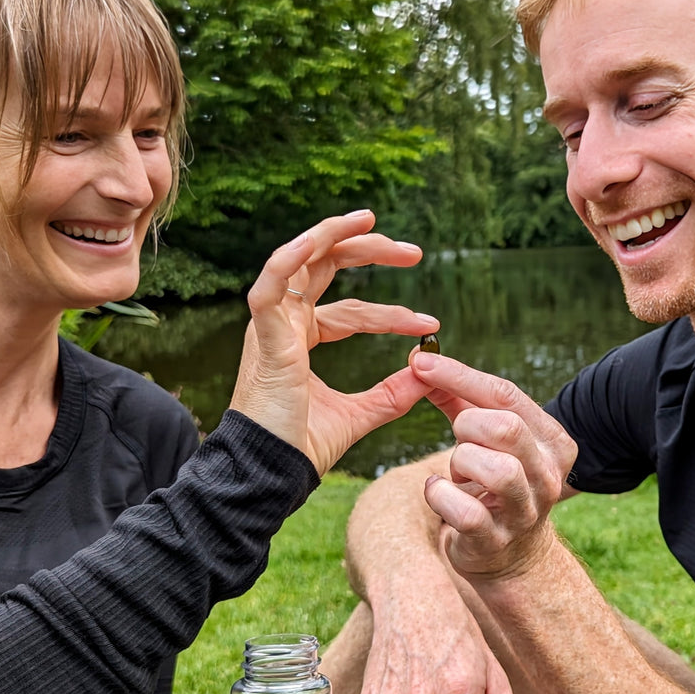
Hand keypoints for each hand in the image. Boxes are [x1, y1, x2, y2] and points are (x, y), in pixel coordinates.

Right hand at [229, 210, 438, 474]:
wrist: (272, 473)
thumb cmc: (302, 447)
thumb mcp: (361, 414)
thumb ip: (392, 393)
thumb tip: (427, 372)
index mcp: (299, 339)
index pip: (351, 311)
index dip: (391, 314)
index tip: (430, 324)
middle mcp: (283, 324)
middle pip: (324, 267)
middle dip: (368, 251)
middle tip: (414, 252)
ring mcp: (270, 327)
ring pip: (298, 260)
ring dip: (333, 235)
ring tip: (371, 220)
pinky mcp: (264, 336)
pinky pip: (271, 285)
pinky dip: (291, 257)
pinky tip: (320, 236)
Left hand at [411, 352, 577, 578]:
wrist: (511, 556)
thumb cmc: (492, 483)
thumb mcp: (487, 439)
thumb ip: (459, 402)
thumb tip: (423, 364)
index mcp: (552, 441)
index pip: (507, 395)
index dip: (459, 375)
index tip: (421, 361)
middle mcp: (548, 475)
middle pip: (506, 428)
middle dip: (467, 426)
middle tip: (458, 438)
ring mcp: (526, 510)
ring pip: (496, 469)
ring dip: (461, 463)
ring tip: (457, 472)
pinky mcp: (497, 540)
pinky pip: (466, 512)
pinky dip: (440, 496)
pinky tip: (438, 491)